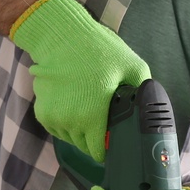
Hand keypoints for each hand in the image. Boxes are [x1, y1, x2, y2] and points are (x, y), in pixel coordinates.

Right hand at [7, 0, 150, 161]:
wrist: (61, 37)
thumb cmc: (97, 51)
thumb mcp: (133, 66)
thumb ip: (143, 91)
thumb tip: (148, 106)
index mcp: (92, 118)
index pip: (98, 153)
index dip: (108, 148)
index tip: (112, 139)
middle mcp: (69, 123)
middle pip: (84, 147)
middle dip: (94, 139)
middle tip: (102, 120)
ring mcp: (53, 119)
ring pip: (69, 138)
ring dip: (79, 132)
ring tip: (87, 110)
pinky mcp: (41, 112)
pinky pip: (57, 128)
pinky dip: (65, 123)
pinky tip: (73, 106)